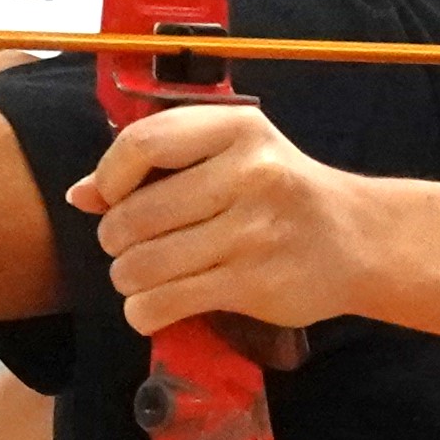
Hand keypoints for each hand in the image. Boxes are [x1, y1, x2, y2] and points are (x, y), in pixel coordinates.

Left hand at [75, 99, 374, 335]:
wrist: (358, 239)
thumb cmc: (281, 192)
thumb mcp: (231, 155)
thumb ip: (158, 166)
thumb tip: (81, 194)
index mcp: (236, 129)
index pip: (141, 144)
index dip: (109, 177)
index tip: (112, 197)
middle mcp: (247, 174)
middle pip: (134, 215)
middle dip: (116, 239)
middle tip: (129, 246)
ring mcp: (252, 231)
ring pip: (143, 265)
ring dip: (127, 278)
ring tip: (142, 276)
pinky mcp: (253, 283)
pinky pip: (165, 303)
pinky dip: (143, 311)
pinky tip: (153, 306)